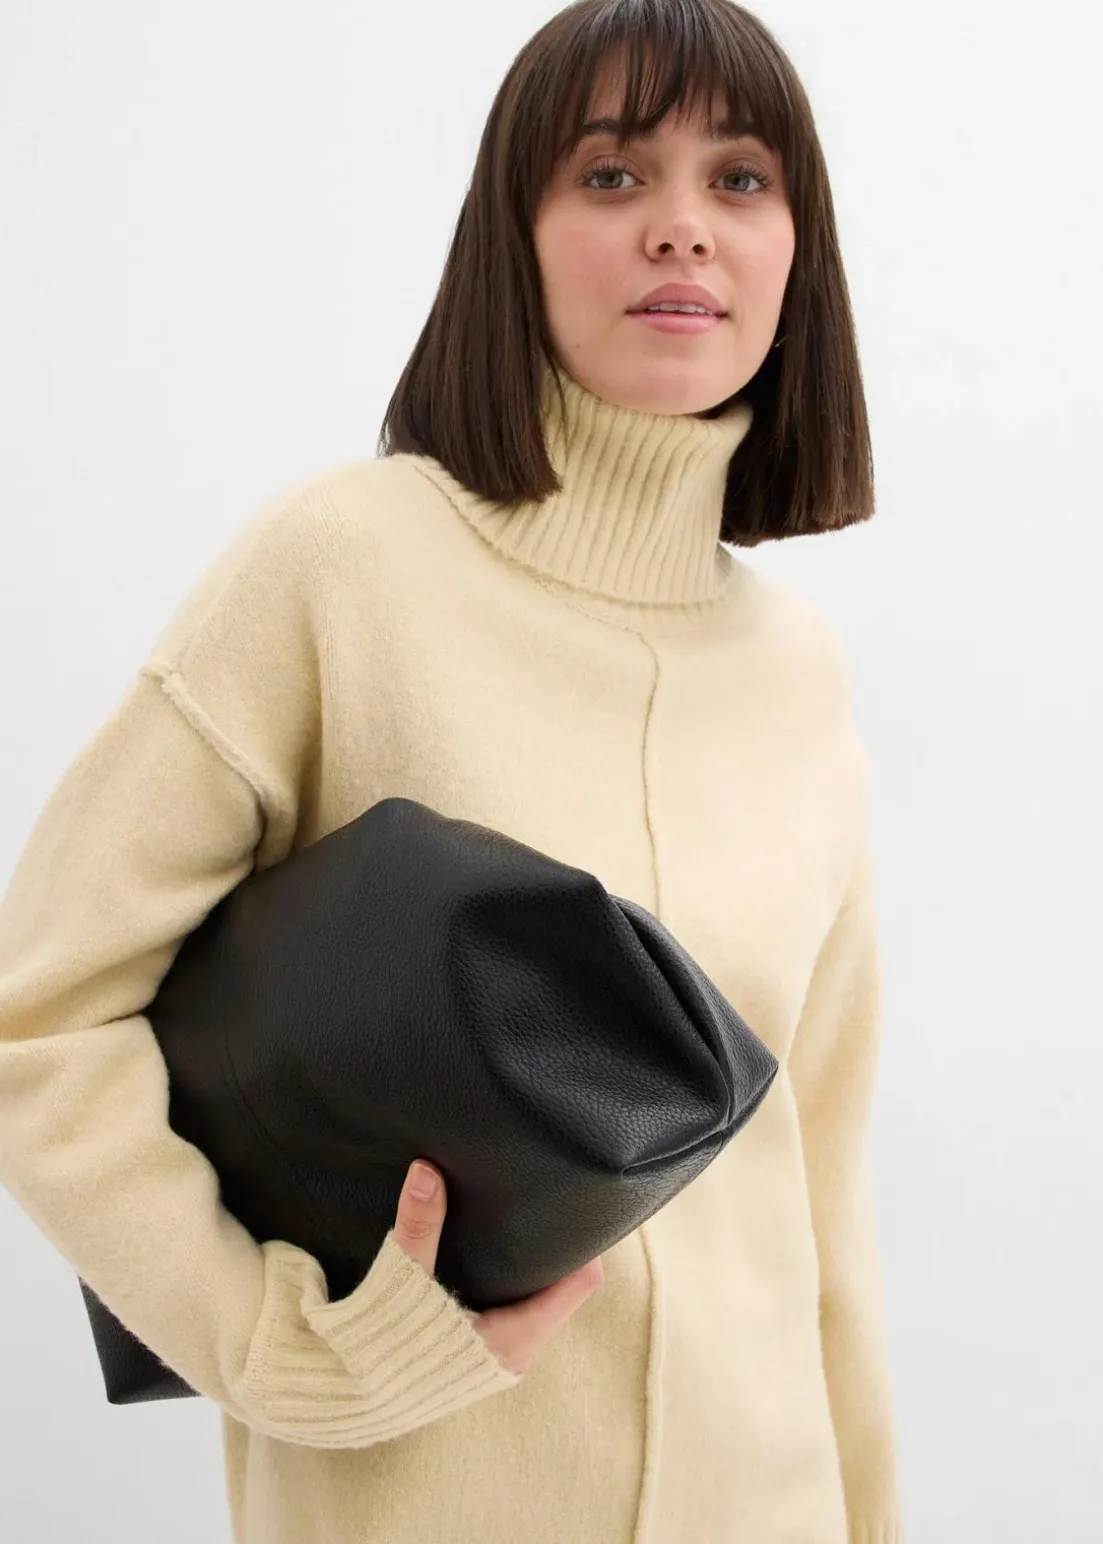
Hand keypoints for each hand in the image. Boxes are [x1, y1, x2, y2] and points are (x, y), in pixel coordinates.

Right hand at [391, 1159, 603, 1375]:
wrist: (356, 1403)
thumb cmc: (388, 1353)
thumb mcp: (406, 1284)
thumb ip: (419, 1227)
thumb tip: (426, 1170)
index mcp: (518, 1338)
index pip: (581, 1282)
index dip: (582, 1241)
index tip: (573, 1203)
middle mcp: (519, 1350)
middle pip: (563, 1285)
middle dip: (553, 1245)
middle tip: (545, 1199)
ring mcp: (502, 1354)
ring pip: (537, 1297)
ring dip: (528, 1263)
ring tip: (522, 1217)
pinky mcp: (481, 1352)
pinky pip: (514, 1307)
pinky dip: (508, 1279)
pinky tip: (491, 1251)